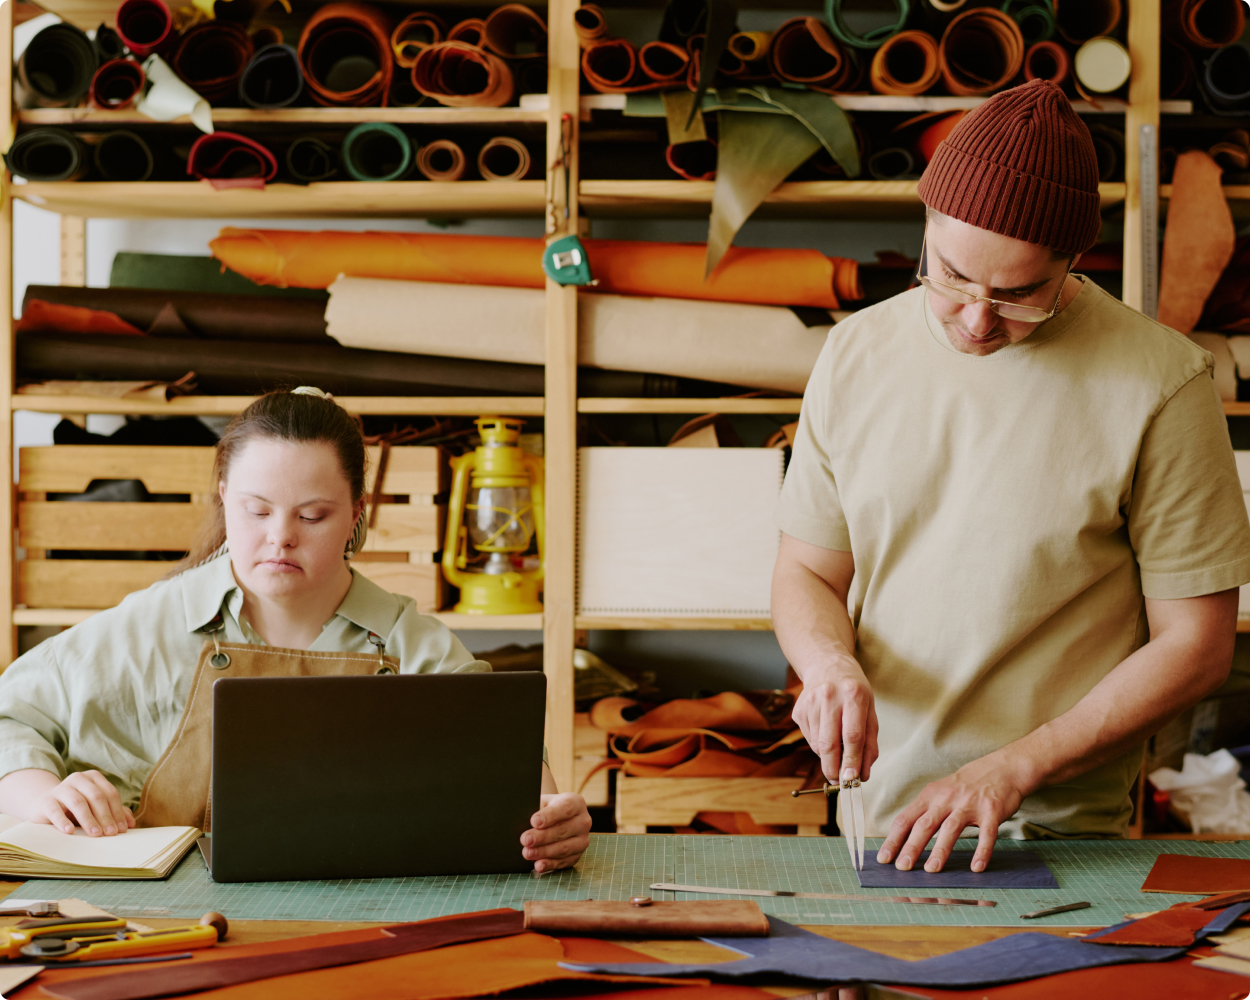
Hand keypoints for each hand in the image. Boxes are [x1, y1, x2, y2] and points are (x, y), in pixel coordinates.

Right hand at [34, 771, 134, 836]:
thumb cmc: (76, 808)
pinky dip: (63, 821)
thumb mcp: (95, 808)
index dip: (118, 811)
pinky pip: (55, 810)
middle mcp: (78, 779)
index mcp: (93, 778)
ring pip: (78, 802)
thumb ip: (114, 812)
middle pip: (96, 797)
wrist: (44, 806)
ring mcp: (61, 788)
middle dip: (106, 816)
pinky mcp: (46, 800)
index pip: (110, 794)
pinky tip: (70, 831)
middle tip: (111, 833)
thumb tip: (131, 824)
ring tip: (96, 834)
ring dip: (88, 819)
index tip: (122, 829)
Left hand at [521, 792, 590, 872]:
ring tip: (527, 853)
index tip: (534, 821)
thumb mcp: (542, 802)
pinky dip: (550, 864)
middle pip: (563, 830)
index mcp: (576, 803)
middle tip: (525, 840)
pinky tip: (538, 865)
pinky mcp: (577, 855)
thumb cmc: (546, 809)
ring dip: (544, 852)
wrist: (555, 819)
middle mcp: (583, 821)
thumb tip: (524, 821)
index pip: (565, 808)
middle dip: (542, 837)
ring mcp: (582, 840)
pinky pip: (564, 862)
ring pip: (564, 848)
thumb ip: (536, 809)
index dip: (549, 816)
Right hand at [791, 661, 878, 784]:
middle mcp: (829, 697)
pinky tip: (826, 732)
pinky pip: (809, 739)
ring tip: (838, 751)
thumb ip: (870, 743)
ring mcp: (810, 703)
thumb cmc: (853, 691)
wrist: (826, 664)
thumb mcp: (870, 710)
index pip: (852, 735)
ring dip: (828, 758)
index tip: (853, 779)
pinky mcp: (798, 710)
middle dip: (834, 768)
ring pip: (818, 745)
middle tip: (840, 781)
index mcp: (853, 695)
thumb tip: (863, 774)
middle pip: (829, 743)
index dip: (852, 760)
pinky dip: (819, 746)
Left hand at [876, 754, 1026, 872]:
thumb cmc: (966, 785)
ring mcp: (969, 805)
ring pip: (951, 828)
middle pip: (925, 824)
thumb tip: (904, 838)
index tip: (884, 858)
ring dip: (940, 850)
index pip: (906, 819)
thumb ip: (925, 812)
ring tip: (931, 869)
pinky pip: (986, 834)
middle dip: (912, 847)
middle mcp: (947, 799)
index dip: (893, 839)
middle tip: (902, 867)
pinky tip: (976, 867)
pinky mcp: (991, 811)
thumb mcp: (940, 792)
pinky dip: (982, 850)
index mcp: (930, 796)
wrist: (1002, 768)